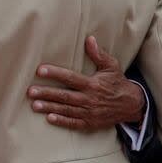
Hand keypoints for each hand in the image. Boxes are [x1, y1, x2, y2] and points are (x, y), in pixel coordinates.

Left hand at [26, 36, 144, 130]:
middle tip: (30, 91)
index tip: (40, 70)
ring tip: (34, 105)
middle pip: (64, 96)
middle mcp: (89, 99)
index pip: (70, 78)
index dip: (55, 73)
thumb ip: (99, 54)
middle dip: (47, 93)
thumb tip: (89, 39)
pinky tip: (50, 118)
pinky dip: (62, 121)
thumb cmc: (118, 83)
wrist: (132, 105)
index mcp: (92, 84)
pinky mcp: (90, 123)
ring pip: (66, 110)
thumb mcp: (112, 66)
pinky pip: (74, 123)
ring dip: (50, 108)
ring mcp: (89, 112)